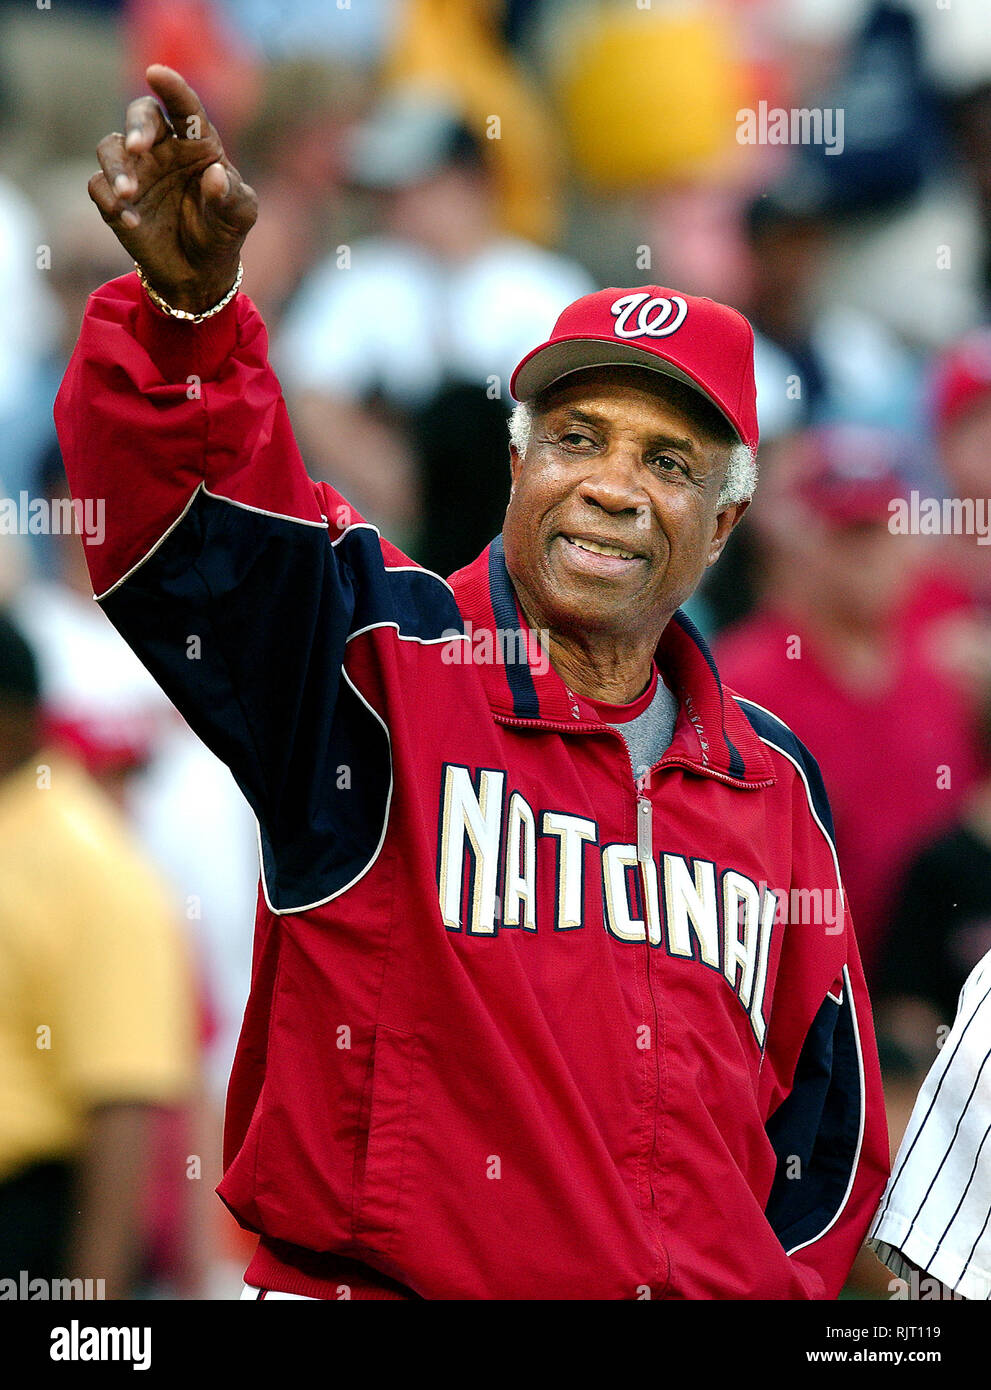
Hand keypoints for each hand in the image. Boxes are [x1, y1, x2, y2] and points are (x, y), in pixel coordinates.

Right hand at [89, 64, 256, 314]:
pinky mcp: (115, 198)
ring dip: (117, 168)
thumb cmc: (222, 232)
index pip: (183, 108)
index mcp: (196, 143)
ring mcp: (136, 171)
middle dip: (137, 126)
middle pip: (141, 116)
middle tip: (138, 146)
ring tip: (130, 194)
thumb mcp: (239, 217)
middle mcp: (162, 149)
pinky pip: (100, 187)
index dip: (172, 88)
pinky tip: (131, 222)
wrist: (199, 274)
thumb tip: (215, 174)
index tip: (156, 73)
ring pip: (111, 148)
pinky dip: (111, 200)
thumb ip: (231, 196)